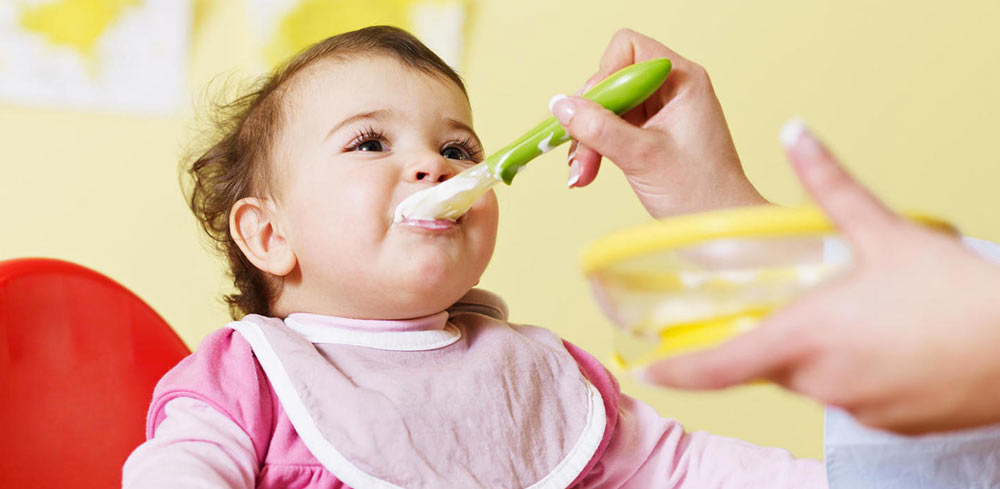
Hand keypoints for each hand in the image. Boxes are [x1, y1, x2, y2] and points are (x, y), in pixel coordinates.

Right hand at [550, 29, 766, 217]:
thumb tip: (560, 105)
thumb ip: (598, 127)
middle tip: (582, 156)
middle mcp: (672, 89)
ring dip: (588, 138)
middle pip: (611, 81)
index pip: (628, 50)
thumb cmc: (699, 192)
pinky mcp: (651, 133)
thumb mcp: (641, 157)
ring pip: (606, 107)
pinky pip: (611, 128)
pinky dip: (596, 148)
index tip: (594, 113)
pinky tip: (587, 172)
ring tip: (582, 172)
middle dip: (590, 118)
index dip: (604, 77)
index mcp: (682, 80)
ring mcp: (661, 112)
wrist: (720, 226)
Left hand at [641, 119, 999, 434]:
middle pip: (768, 364)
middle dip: (770, 336)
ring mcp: (855, 408)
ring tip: (859, 316)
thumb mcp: (889, 233)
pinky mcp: (887, 424)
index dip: (676, 371)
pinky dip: (852, 371)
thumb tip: (795, 133)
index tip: (646, 371)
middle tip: (797, 304)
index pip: (718, 366)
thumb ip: (831, 185)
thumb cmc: (959, 296)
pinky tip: (887, 343)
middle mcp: (821, 381)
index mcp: (806, 337)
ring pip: (810, 379)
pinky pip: (849, 396)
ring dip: (815, 351)